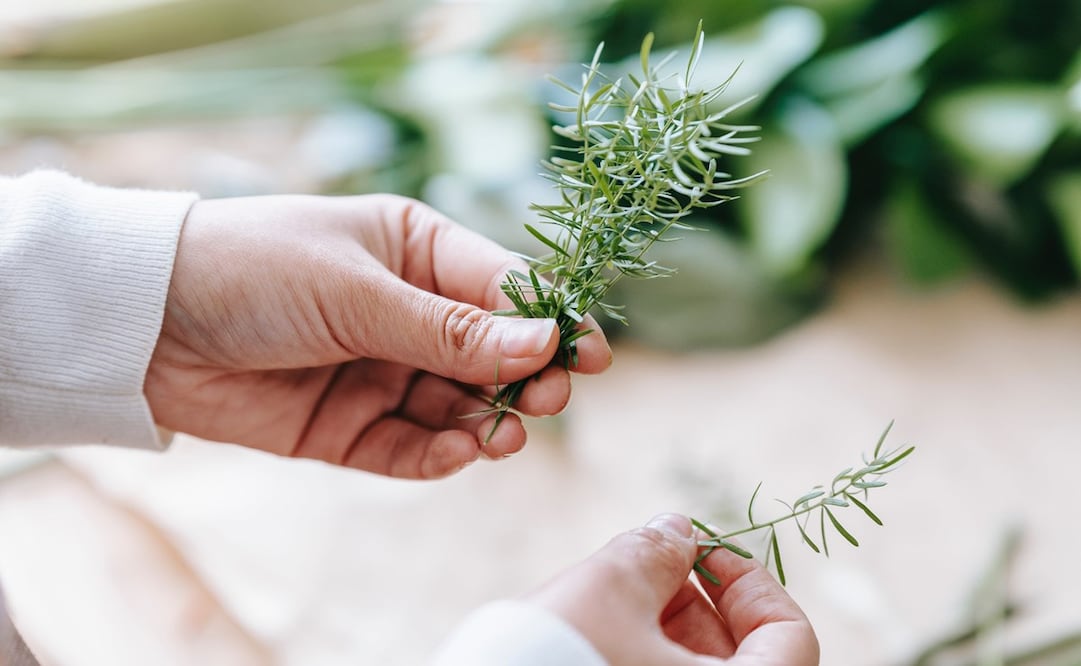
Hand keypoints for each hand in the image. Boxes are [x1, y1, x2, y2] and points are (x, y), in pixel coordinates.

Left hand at [145, 194, 610, 477]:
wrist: (145, 324)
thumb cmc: (254, 270)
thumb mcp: (358, 290)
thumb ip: (450, 327)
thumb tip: (546, 341)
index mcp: (416, 251)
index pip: (503, 289)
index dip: (550, 322)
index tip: (589, 356)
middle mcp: (407, 312)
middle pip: (492, 354)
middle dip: (525, 379)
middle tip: (546, 400)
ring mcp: (380, 371)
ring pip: (458, 406)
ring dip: (486, 422)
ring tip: (499, 437)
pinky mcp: (350, 425)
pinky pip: (410, 447)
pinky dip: (438, 455)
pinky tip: (457, 454)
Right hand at [527, 514, 818, 664]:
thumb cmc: (558, 659)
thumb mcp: (611, 589)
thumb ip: (657, 553)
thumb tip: (677, 533)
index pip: (790, 635)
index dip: (748, 581)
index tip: (702, 550)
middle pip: (741, 657)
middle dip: (698, 602)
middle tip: (651, 566)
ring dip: (666, 632)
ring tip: (615, 598)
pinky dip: (644, 659)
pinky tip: (600, 631)